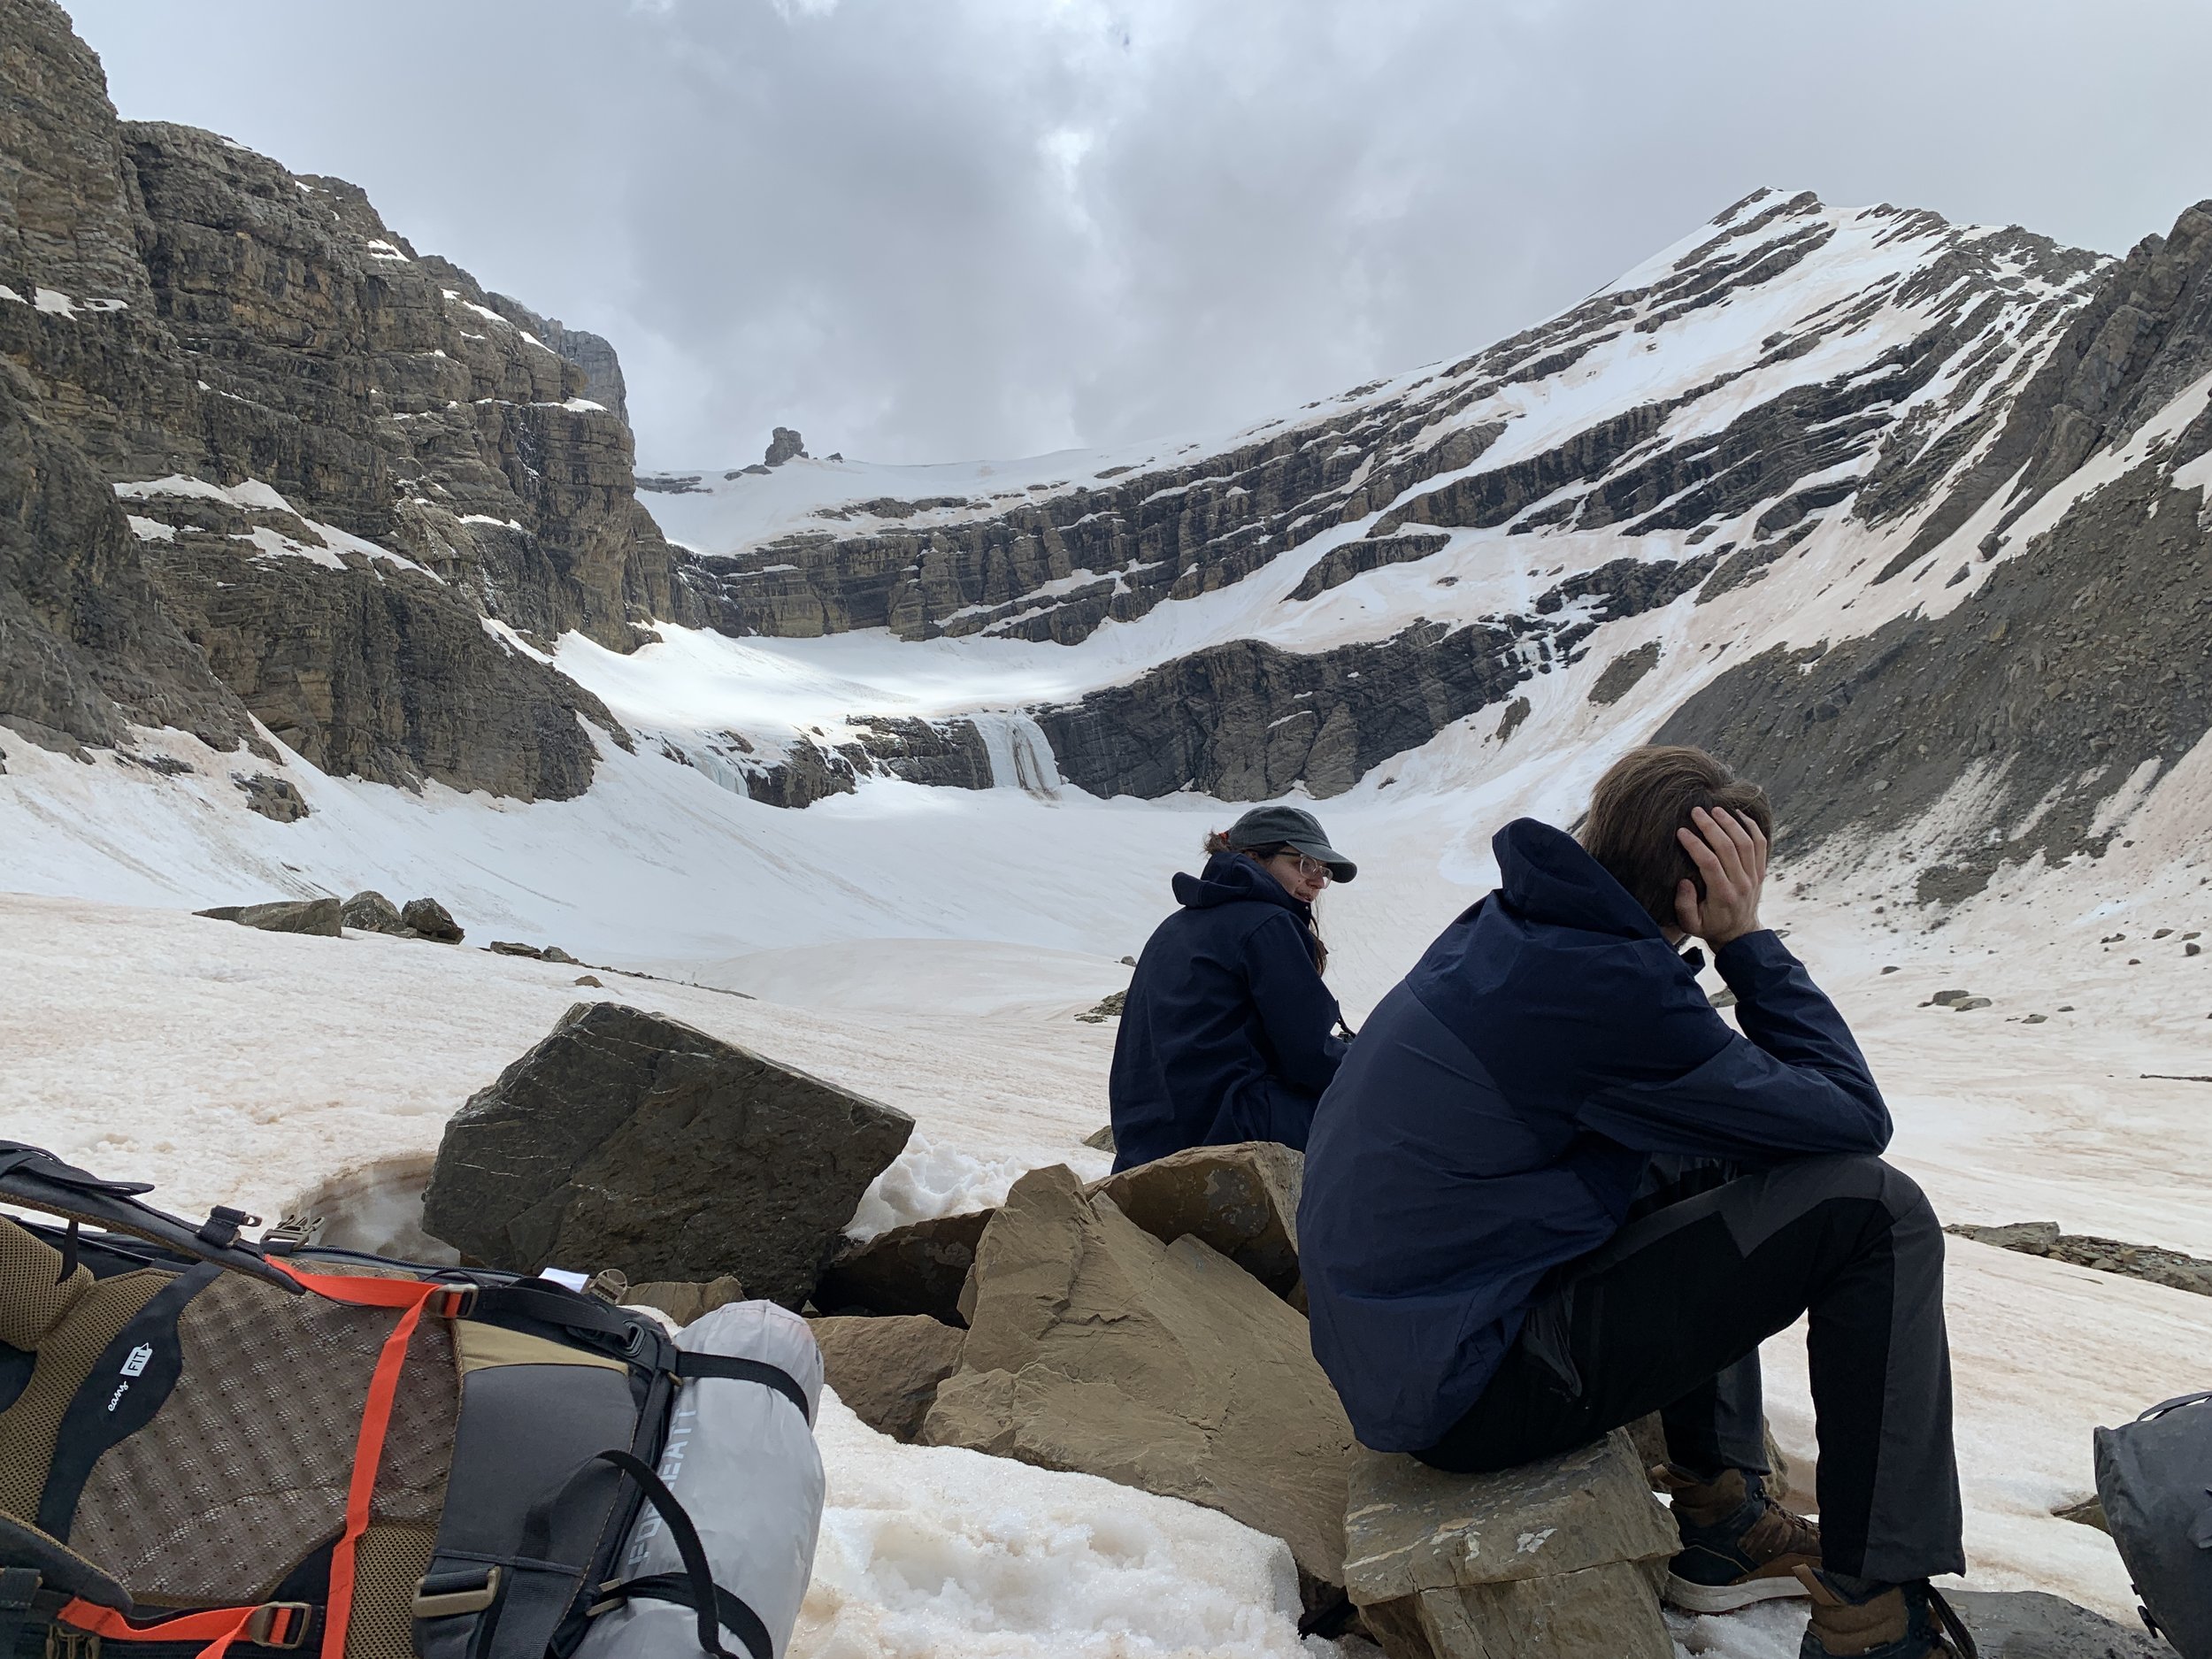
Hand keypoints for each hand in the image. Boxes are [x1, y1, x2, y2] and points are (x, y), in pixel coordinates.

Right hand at [1674, 806, 1767, 949]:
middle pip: (1728, 847)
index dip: (1695, 845)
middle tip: (1696, 811)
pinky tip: (1738, 814)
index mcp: (1723, 895)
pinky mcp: (1761, 871)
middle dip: (1711, 826)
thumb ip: (1684, 905)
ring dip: (1730, 823)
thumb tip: (1683, 882)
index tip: (1681, 831)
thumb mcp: (1690, 924)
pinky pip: (1760, 844)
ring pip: (1746, 842)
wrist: (1740, 934)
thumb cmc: (1710, 926)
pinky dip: (1751, 826)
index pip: (1709, 863)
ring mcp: (1754, 876)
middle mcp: (1742, 883)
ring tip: (1715, 809)